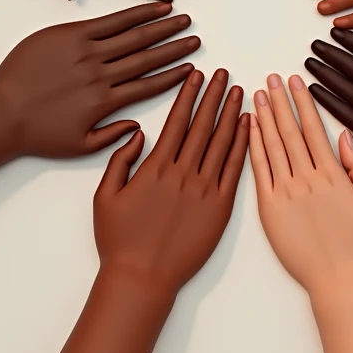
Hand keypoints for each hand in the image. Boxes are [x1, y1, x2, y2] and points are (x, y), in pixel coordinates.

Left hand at [0, 2, 199, 157]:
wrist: (2, 113)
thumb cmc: (37, 133)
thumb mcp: (78, 146)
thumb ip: (111, 137)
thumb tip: (137, 127)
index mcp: (105, 102)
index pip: (148, 85)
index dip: (173, 76)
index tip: (191, 68)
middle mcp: (101, 75)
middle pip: (147, 57)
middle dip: (174, 48)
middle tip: (195, 39)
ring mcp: (87, 52)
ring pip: (133, 36)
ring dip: (160, 27)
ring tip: (182, 20)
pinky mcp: (71, 35)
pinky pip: (110, 21)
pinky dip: (134, 13)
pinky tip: (152, 8)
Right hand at [94, 68, 248, 295]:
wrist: (142, 278)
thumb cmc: (119, 241)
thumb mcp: (105, 196)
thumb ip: (120, 160)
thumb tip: (137, 134)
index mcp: (155, 168)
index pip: (176, 122)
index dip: (188, 96)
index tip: (197, 76)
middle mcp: (183, 173)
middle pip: (202, 125)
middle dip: (213, 96)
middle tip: (224, 74)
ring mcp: (205, 190)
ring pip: (221, 143)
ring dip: (230, 114)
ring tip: (239, 91)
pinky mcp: (221, 209)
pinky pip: (234, 170)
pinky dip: (243, 145)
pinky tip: (248, 127)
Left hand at [249, 74, 352, 297]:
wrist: (341, 283)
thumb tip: (345, 136)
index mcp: (333, 174)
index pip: (314, 128)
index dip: (302, 102)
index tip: (295, 82)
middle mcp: (307, 178)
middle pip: (290, 131)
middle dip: (280, 101)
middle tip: (271, 78)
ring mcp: (286, 193)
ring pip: (272, 146)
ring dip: (264, 118)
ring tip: (257, 95)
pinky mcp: (269, 210)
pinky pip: (259, 171)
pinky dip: (253, 147)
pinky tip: (249, 129)